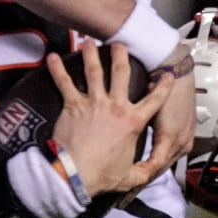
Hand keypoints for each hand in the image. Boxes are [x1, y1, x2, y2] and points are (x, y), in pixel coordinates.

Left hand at [51, 43, 172, 195]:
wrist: (76, 173)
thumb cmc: (103, 175)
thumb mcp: (130, 176)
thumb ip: (142, 172)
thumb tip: (148, 174)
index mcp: (134, 122)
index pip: (154, 100)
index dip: (163, 86)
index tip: (166, 74)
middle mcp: (116, 107)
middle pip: (121, 73)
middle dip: (121, 55)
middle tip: (120, 43)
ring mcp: (94, 103)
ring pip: (94, 71)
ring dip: (91, 55)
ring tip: (89, 41)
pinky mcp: (73, 105)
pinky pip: (64, 83)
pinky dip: (57, 69)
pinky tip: (51, 57)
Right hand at [132, 44, 195, 183]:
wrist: (173, 72)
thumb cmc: (166, 87)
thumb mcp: (164, 112)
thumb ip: (157, 127)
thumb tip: (144, 136)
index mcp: (184, 138)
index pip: (165, 163)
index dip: (150, 172)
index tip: (135, 179)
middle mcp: (185, 143)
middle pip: (163, 169)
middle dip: (145, 177)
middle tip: (128, 185)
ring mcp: (180, 142)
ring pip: (160, 167)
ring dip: (143, 174)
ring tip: (126, 181)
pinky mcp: (171, 138)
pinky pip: (157, 160)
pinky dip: (145, 167)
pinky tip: (131, 171)